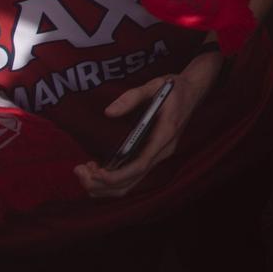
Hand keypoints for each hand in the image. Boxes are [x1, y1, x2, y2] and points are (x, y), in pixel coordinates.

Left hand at [73, 54, 220, 197]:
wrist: (194, 90)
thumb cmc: (174, 87)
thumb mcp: (154, 85)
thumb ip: (132, 97)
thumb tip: (108, 112)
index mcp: (165, 135)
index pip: (140, 165)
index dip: (117, 175)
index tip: (95, 172)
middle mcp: (163, 152)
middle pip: (132, 182)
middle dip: (102, 185)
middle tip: (79, 171)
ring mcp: (158, 156)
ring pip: (130, 184)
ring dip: (104, 186)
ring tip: (83, 172)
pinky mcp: (152, 155)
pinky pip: (132, 176)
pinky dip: (112, 180)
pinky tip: (96, 169)